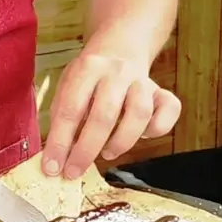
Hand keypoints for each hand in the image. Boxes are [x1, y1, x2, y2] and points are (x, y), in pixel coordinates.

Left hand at [43, 52, 180, 178]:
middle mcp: (117, 72)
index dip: (60, 142)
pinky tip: (140, 136)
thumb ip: (61, 118)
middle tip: (75, 171)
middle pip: (104, 115)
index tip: (52, 167)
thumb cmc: (89, 78)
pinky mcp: (162, 92)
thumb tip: (55, 158)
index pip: (70, 109)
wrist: (120, 50)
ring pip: (139, 114)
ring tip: (107, 152)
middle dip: (86, 150)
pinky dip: (156, 129)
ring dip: (121, 141)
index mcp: (87, 68)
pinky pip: (169, 112)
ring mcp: (142, 81)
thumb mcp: (67, 87)